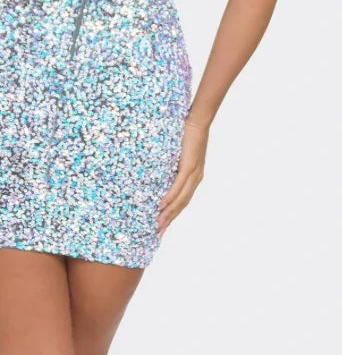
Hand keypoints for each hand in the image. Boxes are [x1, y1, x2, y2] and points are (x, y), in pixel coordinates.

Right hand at [156, 118, 208, 237]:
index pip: (183, 200)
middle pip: (182, 204)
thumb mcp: (179, 152)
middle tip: (157, 232)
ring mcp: (193, 174)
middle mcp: (196, 179)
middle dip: (169, 219)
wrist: (197, 121)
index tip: (163, 225)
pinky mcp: (189, 167)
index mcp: (194, 177)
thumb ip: (173, 163)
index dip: (173, 214)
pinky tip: (162, 206)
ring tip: (157, 223)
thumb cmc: (187, 134)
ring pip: (180, 199)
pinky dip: (170, 198)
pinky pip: (178, 187)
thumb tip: (159, 168)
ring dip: (168, 213)